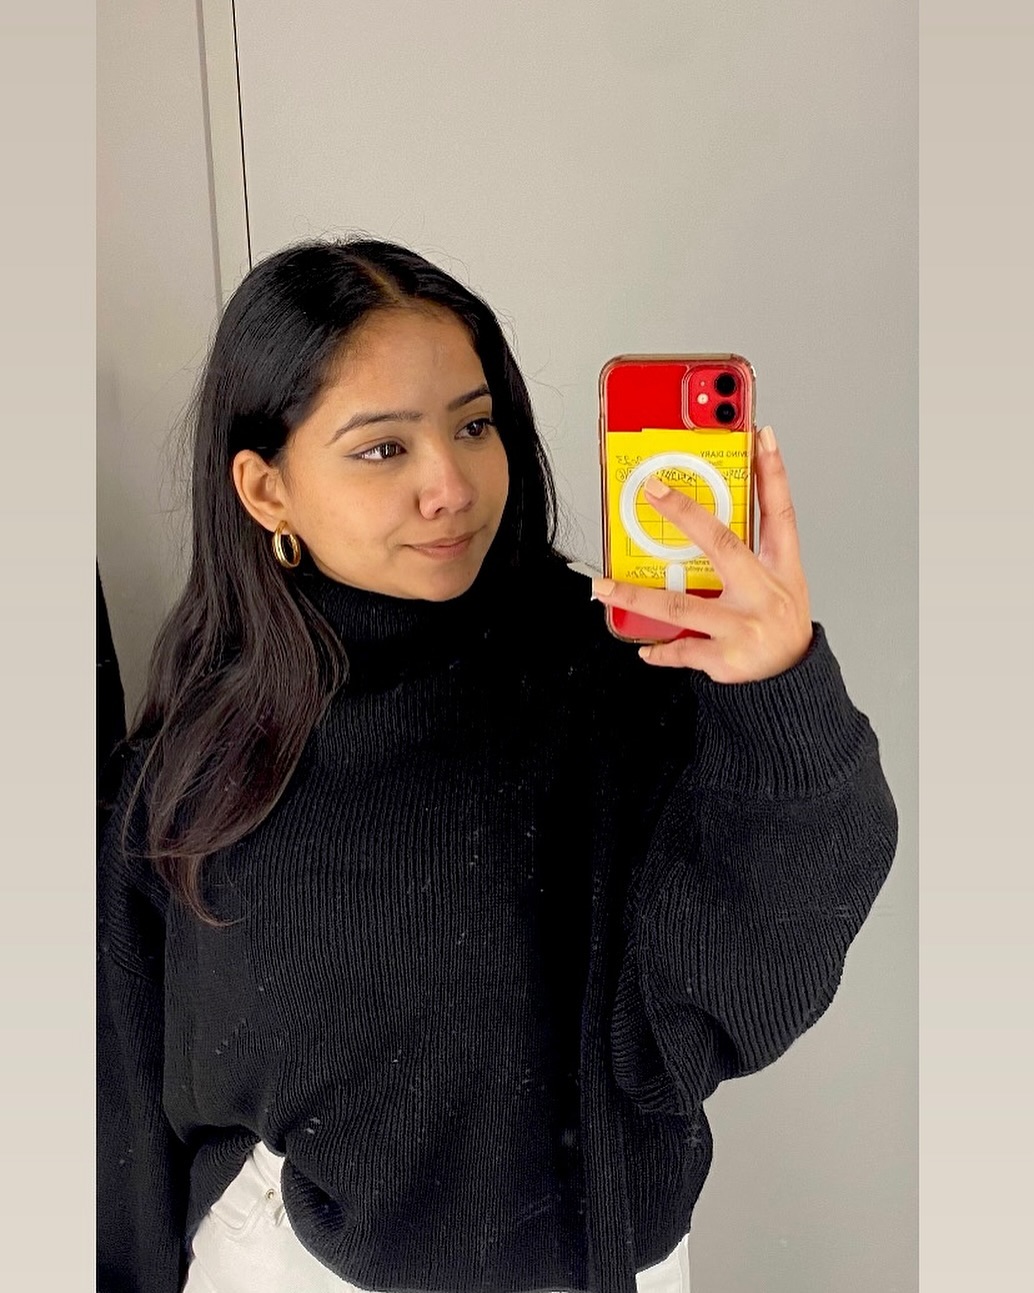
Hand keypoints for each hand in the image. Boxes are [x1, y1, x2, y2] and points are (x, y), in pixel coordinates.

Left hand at [592, 426, 812, 682]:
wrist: (790, 682)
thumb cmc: (778, 625)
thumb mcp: (780, 584)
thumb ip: (749, 553)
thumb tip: (700, 518)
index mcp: (781, 569)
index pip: (780, 512)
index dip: (773, 473)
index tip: (761, 436)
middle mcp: (764, 593)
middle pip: (722, 544)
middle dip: (685, 513)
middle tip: (653, 490)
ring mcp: (745, 626)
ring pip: (682, 605)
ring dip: (637, 594)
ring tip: (604, 586)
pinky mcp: (727, 658)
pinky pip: (682, 648)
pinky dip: (659, 648)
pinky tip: (643, 646)